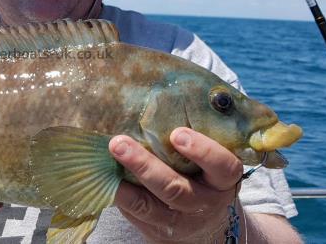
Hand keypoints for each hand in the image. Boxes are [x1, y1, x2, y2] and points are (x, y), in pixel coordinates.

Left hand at [109, 127, 243, 242]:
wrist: (205, 228)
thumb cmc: (205, 179)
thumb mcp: (213, 165)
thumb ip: (198, 142)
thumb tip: (162, 98)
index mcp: (223, 181)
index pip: (223, 167)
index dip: (203, 151)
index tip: (177, 133)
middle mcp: (203, 203)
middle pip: (176, 188)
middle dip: (145, 165)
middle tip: (119, 142)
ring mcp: (177, 220)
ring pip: (149, 204)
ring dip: (121, 182)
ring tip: (107, 157)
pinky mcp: (155, 229)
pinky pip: (133, 212)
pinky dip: (117, 193)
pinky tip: (102, 175)